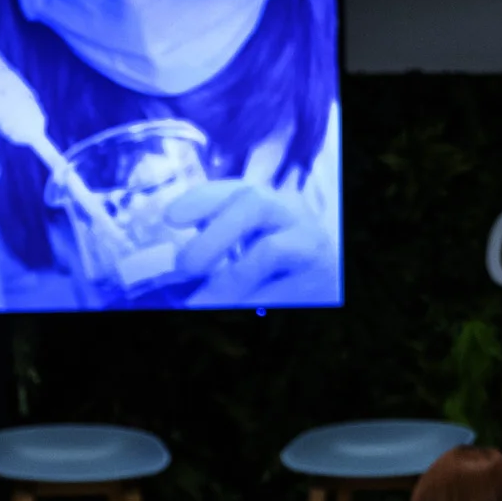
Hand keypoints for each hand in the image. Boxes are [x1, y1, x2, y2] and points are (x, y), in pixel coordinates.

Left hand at [162, 175, 338, 307]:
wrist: (331, 278)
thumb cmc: (280, 264)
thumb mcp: (251, 241)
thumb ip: (220, 239)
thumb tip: (174, 263)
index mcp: (269, 200)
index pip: (236, 188)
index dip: (201, 199)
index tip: (170, 218)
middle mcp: (291, 213)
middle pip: (255, 204)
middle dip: (213, 235)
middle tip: (184, 265)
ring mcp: (309, 243)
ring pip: (269, 250)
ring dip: (228, 278)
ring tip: (198, 302)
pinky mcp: (319, 277)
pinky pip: (279, 290)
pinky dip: (248, 302)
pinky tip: (225, 312)